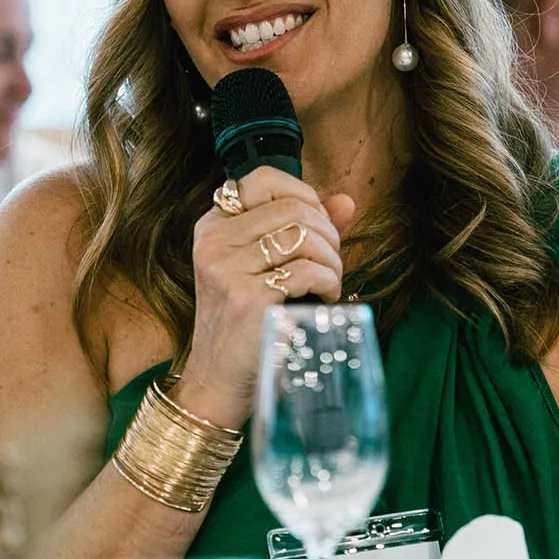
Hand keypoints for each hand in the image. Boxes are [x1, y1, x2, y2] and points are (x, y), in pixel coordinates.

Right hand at [174, 167, 356, 428]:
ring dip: (332, 259)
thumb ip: (302, 228)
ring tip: (329, 281)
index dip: (303, 194)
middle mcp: (213, 241)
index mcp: (212, 226)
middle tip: (330, 261)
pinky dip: (329, 282)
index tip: (318, 223)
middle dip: (328, 233)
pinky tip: (324, 297)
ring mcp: (226, 269)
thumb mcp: (264, 267)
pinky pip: (308, 270)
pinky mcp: (247, 298)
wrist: (218, 380)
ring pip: (305, 236)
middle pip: (294, 208)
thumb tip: (346, 200)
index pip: (262, 179)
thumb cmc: (244, 322)